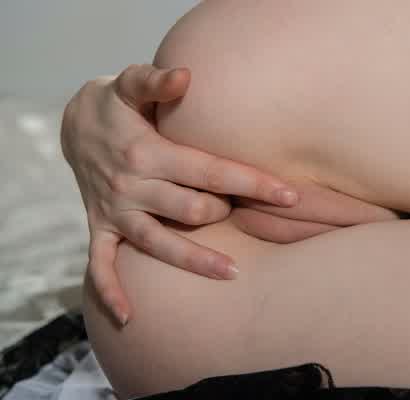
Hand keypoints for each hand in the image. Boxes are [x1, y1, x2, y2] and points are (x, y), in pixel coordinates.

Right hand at [61, 64, 297, 324]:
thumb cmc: (115, 106)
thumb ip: (155, 81)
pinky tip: (129, 316)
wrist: (73, 125)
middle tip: (250, 213)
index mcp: (147, 153)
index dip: (252, 183)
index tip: (290, 195)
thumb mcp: (128, 84)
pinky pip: (100, 264)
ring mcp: (115, 211)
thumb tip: (187, 75)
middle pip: (191, 210)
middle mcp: (132, 186)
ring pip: (158, 243)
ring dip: (194, 260)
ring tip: (232, 273)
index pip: (210, 171)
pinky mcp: (99, 226)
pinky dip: (110, 290)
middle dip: (226, 214)